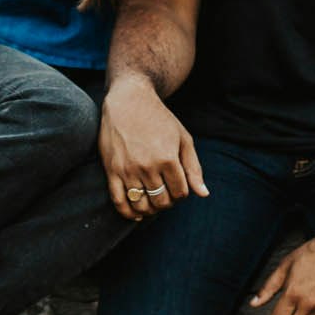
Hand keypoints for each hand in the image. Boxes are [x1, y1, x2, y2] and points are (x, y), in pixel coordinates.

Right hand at [100, 76, 208, 221]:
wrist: (128, 100)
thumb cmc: (159, 119)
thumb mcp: (183, 139)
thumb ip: (193, 168)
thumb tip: (203, 194)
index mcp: (167, 158)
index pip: (180, 193)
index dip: (182, 193)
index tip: (179, 185)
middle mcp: (147, 166)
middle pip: (162, 201)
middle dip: (168, 202)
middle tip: (166, 193)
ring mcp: (127, 170)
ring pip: (142, 205)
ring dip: (150, 208)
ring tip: (153, 201)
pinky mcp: (111, 170)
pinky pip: (119, 201)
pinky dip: (128, 212)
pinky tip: (136, 213)